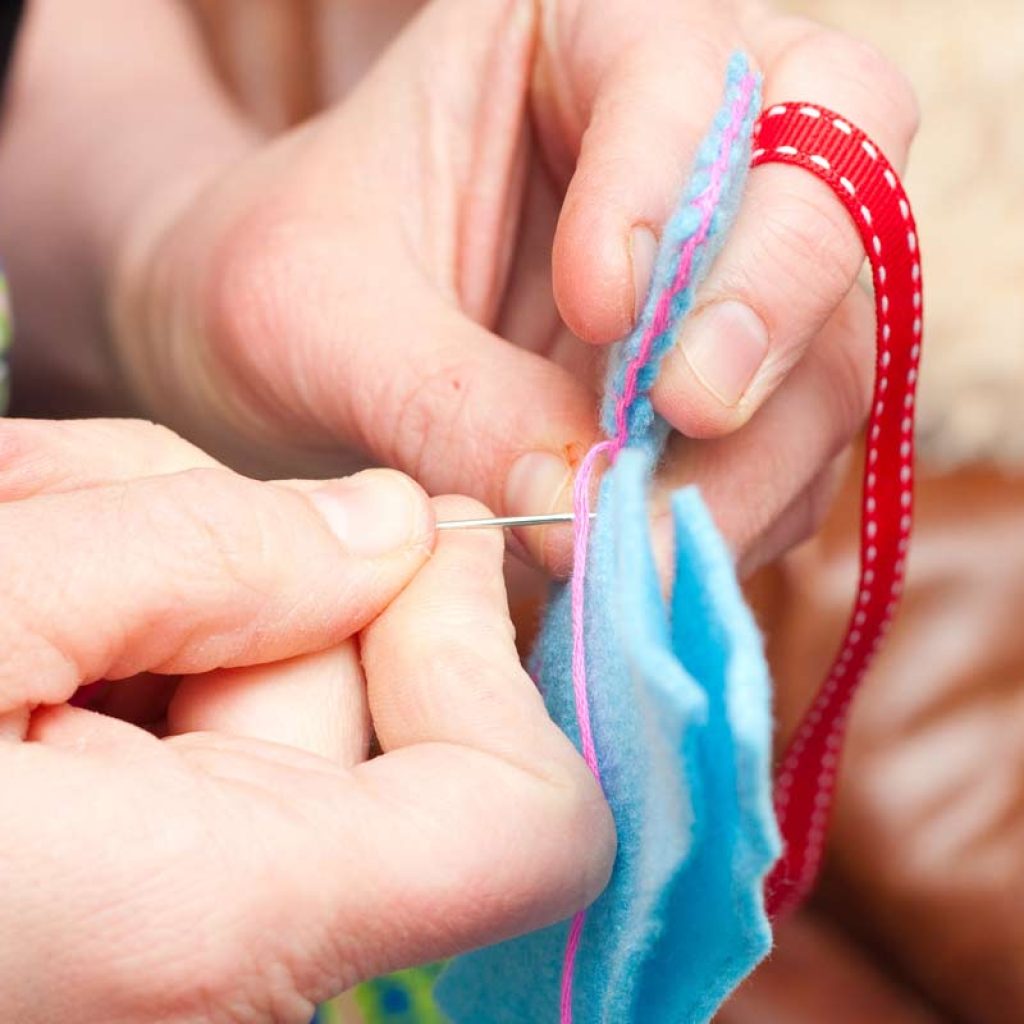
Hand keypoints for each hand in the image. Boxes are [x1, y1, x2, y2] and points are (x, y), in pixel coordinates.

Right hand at [0, 419, 612, 1023]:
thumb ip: (200, 555)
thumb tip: (390, 526)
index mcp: (207, 924)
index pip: (527, 825)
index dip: (489, 656)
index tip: (419, 536)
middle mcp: (219, 979)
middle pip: (387, 738)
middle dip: (272, 585)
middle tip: (92, 517)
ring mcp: (179, 943)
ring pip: (284, 722)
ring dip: (173, 593)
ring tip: (22, 542)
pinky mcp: (137, 906)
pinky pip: (205, 754)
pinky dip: (135, 654)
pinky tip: (29, 605)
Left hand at [106, 0, 911, 574]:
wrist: (272, 361)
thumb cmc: (278, 288)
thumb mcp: (319, 321)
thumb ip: (450, 402)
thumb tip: (583, 515)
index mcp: (578, 38)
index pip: (688, 68)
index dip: (667, 183)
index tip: (596, 305)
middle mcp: (691, 146)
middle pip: (832, 189)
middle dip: (773, 308)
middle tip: (693, 413)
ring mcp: (728, 281)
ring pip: (834, 345)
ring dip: (759, 456)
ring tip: (647, 539)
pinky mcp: (732, 394)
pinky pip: (792, 452)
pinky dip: (738, 514)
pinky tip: (653, 553)